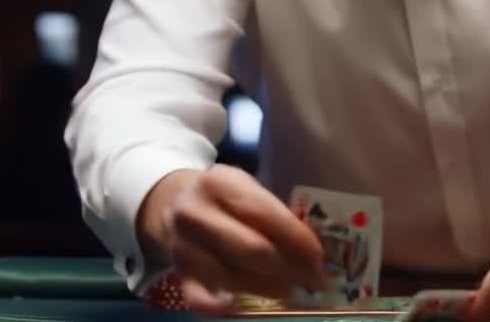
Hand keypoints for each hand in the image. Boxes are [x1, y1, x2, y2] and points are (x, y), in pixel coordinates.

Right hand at [137, 165, 326, 313]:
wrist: (170, 203)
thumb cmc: (223, 197)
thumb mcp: (244, 188)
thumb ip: (272, 211)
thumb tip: (311, 247)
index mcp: (220, 183)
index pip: (264, 213)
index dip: (296, 238)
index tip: (319, 256)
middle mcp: (196, 214)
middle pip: (250, 248)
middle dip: (289, 267)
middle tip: (314, 279)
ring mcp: (183, 246)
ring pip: (231, 276)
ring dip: (268, 288)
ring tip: (293, 290)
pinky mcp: (177, 273)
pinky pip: (199, 298)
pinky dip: (223, 306)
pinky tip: (246, 307)